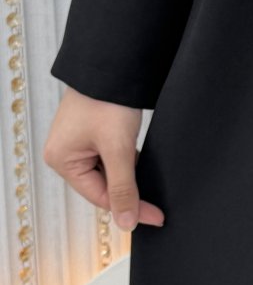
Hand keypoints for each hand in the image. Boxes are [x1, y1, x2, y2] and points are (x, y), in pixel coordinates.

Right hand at [43, 86, 165, 230]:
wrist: (114, 62)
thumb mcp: (118, 148)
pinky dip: (128, 161)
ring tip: (154, 186)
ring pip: (109, 170)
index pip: (99, 196)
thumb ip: (123, 187)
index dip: (130, 208)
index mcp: (62, 160)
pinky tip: (144, 162)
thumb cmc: (108, 101)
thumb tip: (127, 222)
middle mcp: (65, 153)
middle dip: (129, 192)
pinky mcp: (93, 131)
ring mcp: (78, 141)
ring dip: (130, 176)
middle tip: (158, 205)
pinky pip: (111, 155)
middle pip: (102, 185)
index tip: (156, 216)